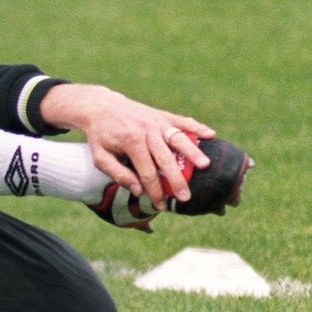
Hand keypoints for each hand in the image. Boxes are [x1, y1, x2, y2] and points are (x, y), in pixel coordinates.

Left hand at [40, 83, 215, 210]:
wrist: (100, 106)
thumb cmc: (100, 135)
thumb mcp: (100, 157)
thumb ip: (118, 174)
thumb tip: (138, 191)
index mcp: (131, 142)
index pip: (148, 172)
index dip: (155, 191)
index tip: (161, 205)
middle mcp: (147, 130)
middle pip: (166, 159)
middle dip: (177, 180)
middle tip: (186, 197)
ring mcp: (156, 121)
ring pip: (179, 138)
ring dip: (193, 152)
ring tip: (205, 165)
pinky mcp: (162, 115)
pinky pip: (181, 121)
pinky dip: (196, 127)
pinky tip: (211, 134)